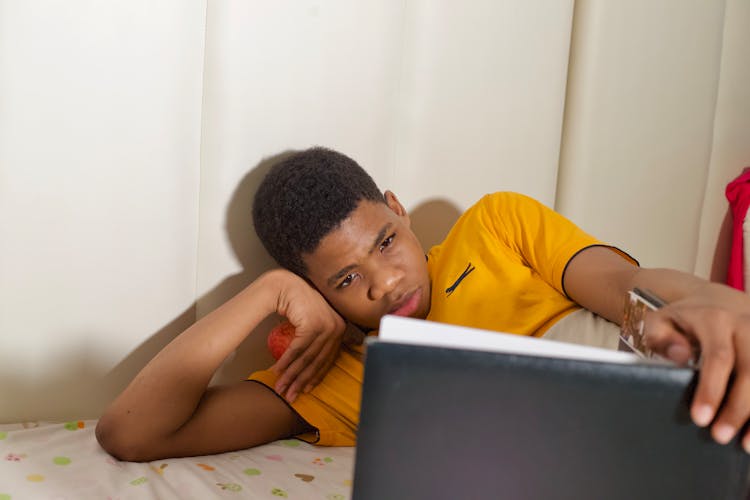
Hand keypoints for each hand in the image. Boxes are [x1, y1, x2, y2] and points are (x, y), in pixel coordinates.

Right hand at [267, 270, 345, 401]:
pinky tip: (276, 371)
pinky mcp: (312, 325)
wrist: (286, 286)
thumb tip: (312, 364)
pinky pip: (297, 349)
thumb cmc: (298, 304)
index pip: (327, 359)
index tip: (305, 390)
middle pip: (316, 361)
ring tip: (280, 387)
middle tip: (290, 396)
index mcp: (339, 329)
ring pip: (306, 358)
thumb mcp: (313, 323)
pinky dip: (285, 362)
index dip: (314, 377)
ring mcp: (326, 326)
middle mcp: (336, 328)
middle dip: (301, 381)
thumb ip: (317, 340)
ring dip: (291, 375)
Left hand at [643, 282, 749, 449]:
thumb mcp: (660, 321)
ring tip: (746, 445)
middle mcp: (747, 325)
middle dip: (738, 408)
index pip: (719, 357)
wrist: (717, 300)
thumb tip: (680, 355)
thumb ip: (661, 337)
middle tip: (719, 437)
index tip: (700, 419)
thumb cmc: (683, 320)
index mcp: (715, 318)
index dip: (712, 390)